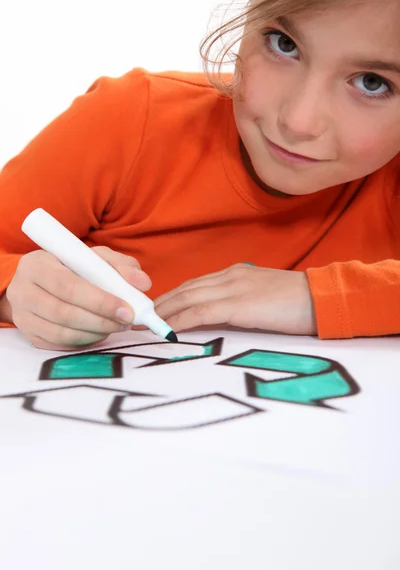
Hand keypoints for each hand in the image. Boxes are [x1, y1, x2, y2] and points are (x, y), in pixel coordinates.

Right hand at [5, 246, 150, 350]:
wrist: (39, 281)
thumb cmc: (70, 266)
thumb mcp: (93, 258)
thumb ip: (120, 266)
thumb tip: (143, 283)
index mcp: (37, 264)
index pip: (69, 286)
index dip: (100, 301)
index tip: (127, 310)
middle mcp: (23, 291)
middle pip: (65, 313)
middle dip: (102, 320)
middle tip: (127, 322)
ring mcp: (23, 316)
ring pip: (63, 333)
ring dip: (96, 333)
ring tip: (117, 326)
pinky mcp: (29, 335)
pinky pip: (60, 345)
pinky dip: (85, 341)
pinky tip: (100, 332)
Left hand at [155, 264, 316, 335]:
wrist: (321, 298)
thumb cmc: (297, 302)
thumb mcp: (262, 297)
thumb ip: (240, 301)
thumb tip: (221, 316)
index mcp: (234, 274)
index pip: (194, 285)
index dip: (172, 297)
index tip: (156, 310)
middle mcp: (229, 277)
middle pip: (185, 289)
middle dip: (161, 304)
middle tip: (141, 317)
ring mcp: (233, 288)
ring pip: (188, 298)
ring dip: (164, 312)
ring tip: (146, 325)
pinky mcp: (239, 304)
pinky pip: (202, 312)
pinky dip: (182, 320)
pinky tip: (169, 329)